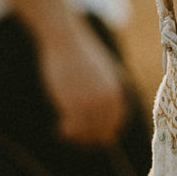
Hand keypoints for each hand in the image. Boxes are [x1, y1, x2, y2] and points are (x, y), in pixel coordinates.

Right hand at [35, 19, 129, 148]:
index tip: (91, 135)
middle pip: (103, 131)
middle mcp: (108, 99)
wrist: (65, 38)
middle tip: (75, 135)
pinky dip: (66, 132)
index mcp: (117, 91)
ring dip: (77, 136)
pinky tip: (59, 129)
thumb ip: (107, 94)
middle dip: (89, 137)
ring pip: (87, 132)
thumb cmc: (80, 55)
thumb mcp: (102, 73)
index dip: (104, 132)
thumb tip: (107, 119)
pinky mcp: (74, 102)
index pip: (116, 122)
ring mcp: (92, 102)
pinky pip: (73, 127)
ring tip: (66, 132)